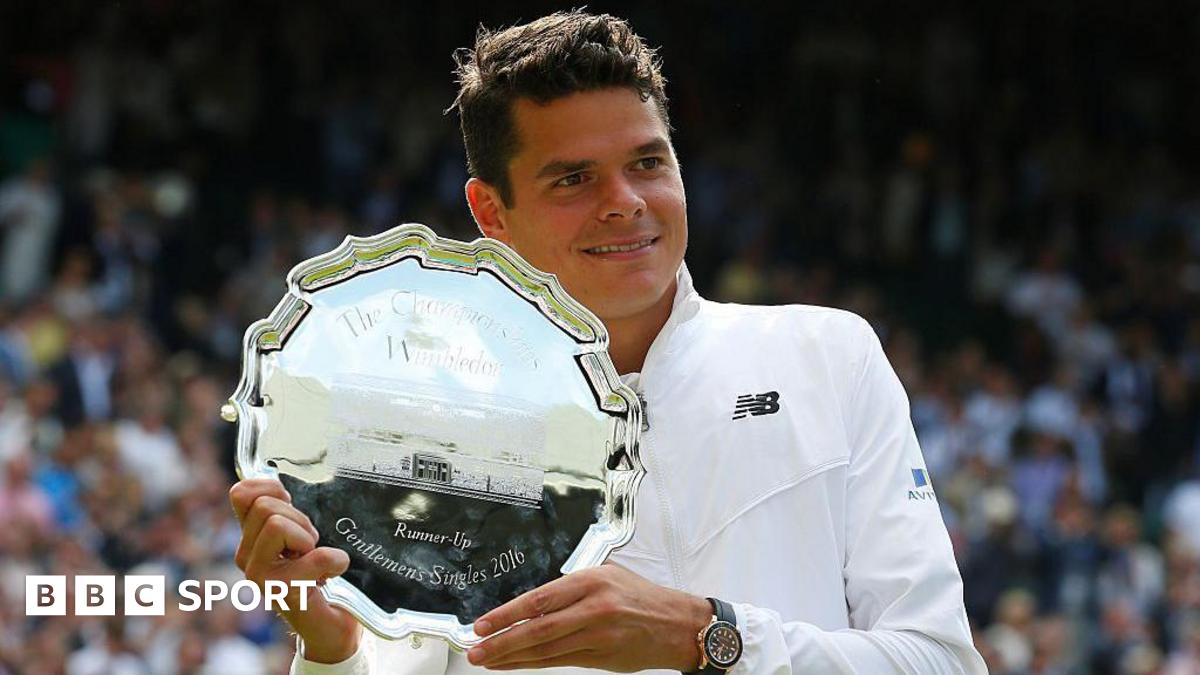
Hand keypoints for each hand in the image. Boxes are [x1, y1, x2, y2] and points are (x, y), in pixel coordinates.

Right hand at [229, 478, 361, 662]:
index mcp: (249, 538)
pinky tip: (332, 573)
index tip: (290, 504)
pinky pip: (314, 556)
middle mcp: (246, 557)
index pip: (240, 494)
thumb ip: (285, 510)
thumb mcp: (299, 533)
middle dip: (299, 518)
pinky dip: (334, 560)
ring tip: (314, 558)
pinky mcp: (282, 591)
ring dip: (308, 537)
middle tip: (309, 544)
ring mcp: (260, 576)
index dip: (270, 488)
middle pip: (267, 506)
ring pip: (278, 524)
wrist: (329, 624)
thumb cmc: (318, 573)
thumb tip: (274, 477)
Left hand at [466, 563, 711, 671]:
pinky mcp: (602, 657)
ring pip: (546, 650)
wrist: (678, 624)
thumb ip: (573, 588)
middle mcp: (595, 608)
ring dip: (513, 657)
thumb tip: (533, 602)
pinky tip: (516, 665)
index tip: (483, 624)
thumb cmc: (641, 596)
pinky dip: (534, 664)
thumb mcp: (608, 575)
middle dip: (503, 641)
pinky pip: (560, 662)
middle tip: (476, 649)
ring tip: (488, 660)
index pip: (540, 599)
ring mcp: (599, 636)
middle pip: (539, 629)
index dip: (508, 614)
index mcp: (593, 581)